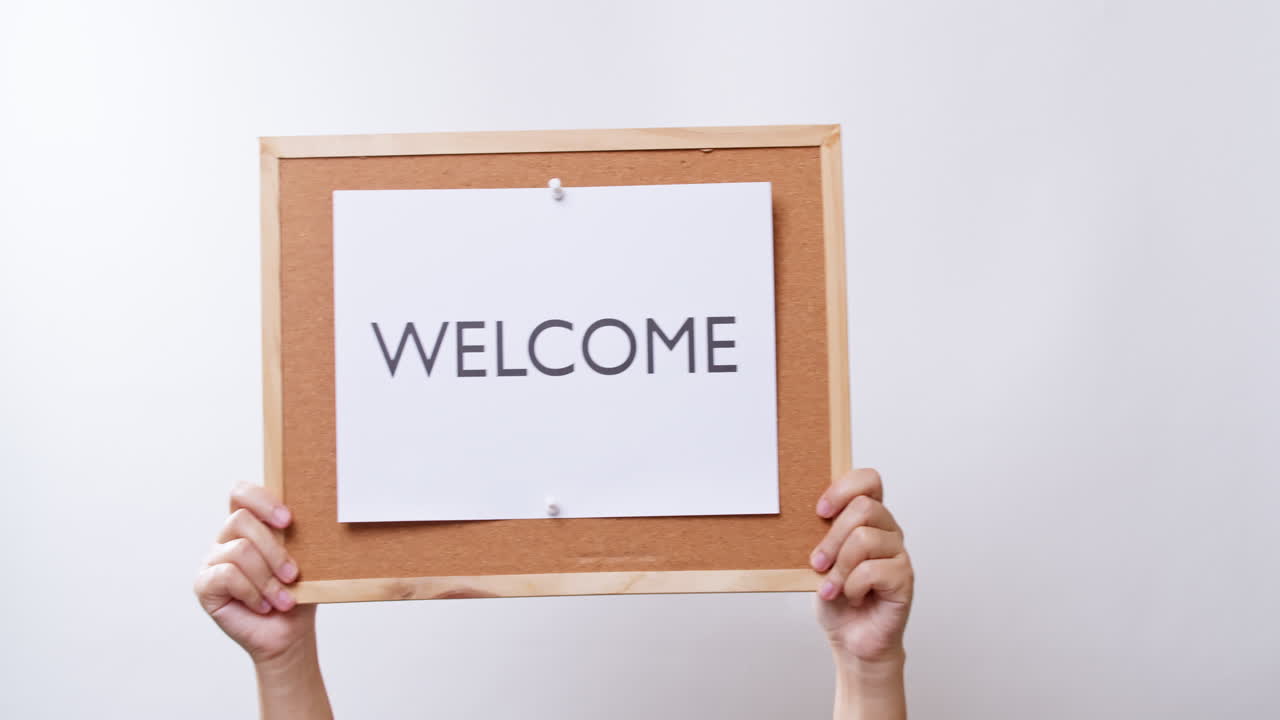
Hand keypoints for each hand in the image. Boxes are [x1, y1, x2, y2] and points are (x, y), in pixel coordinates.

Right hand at [193, 482, 311, 664]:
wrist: (289, 633)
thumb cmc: (297, 593)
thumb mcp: (304, 559)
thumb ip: (298, 534)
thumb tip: (315, 509)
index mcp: (250, 526)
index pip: (240, 494)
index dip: (261, 500)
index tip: (288, 521)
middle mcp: (226, 539)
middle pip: (240, 520)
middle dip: (273, 549)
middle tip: (293, 574)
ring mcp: (212, 561)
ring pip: (239, 550)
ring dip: (266, 578)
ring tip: (282, 599)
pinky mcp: (204, 585)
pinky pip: (227, 575)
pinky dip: (252, 593)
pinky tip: (264, 606)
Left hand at [811, 469, 913, 665]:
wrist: (850, 639)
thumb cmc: (836, 598)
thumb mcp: (820, 559)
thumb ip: (820, 534)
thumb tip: (801, 513)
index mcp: (868, 518)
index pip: (868, 480)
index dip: (843, 488)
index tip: (820, 511)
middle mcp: (887, 530)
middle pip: (863, 508)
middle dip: (832, 537)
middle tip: (817, 563)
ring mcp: (898, 554)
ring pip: (865, 538)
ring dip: (839, 567)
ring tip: (831, 587)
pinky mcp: (905, 579)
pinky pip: (873, 570)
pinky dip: (853, 586)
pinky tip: (852, 597)